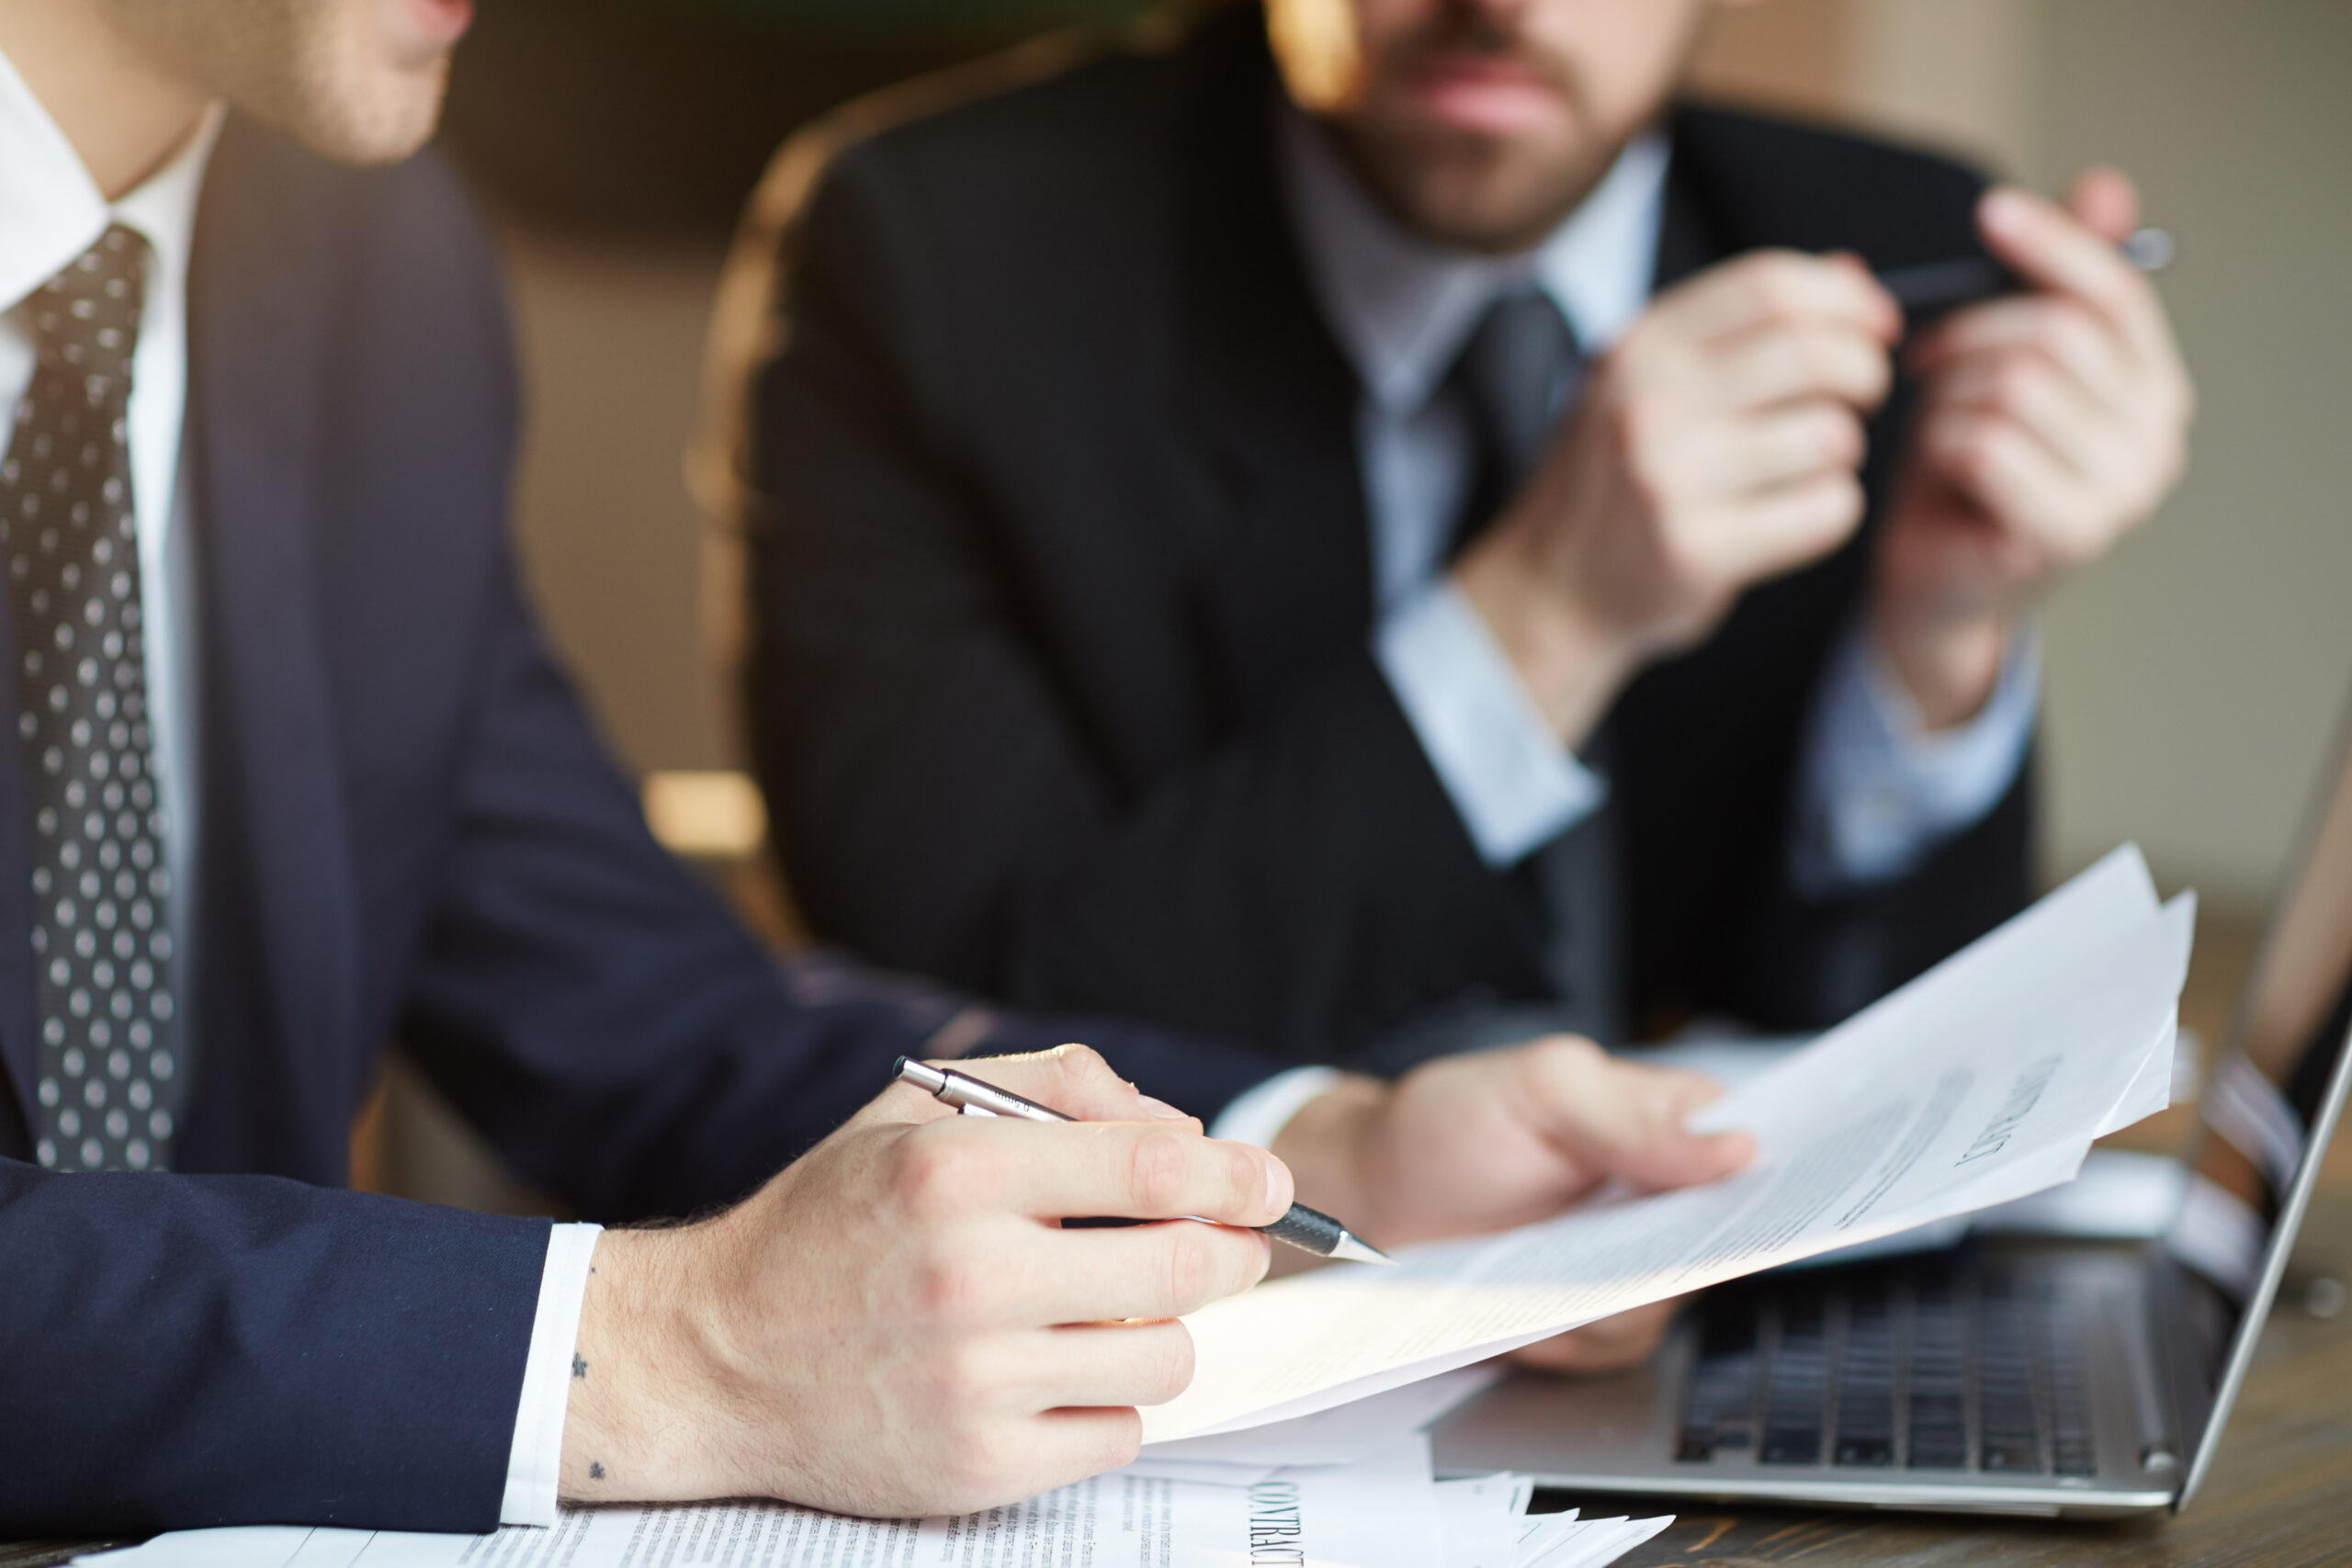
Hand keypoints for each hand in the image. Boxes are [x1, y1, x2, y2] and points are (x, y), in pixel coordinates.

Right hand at [557, 1045, 1291, 1516]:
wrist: (713, 1356)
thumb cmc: (829, 1223)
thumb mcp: (914, 1112)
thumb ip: (1054, 1084)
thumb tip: (1181, 1127)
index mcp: (957, 1170)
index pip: (1157, 1168)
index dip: (1239, 1173)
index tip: (1269, 1182)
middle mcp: (970, 1276)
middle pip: (1189, 1266)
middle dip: (1232, 1251)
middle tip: (1228, 1246)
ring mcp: (975, 1383)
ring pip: (1167, 1356)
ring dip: (1163, 1329)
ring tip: (1110, 1310)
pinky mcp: (977, 1469)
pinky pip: (1119, 1433)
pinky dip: (1107, 1401)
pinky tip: (1054, 1373)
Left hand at [1271, 1036, 1753, 1369]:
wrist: (1374, 1202)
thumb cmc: (1449, 1125)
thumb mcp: (1538, 1089)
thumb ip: (1632, 1114)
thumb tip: (1736, 1147)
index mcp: (1670, 1116)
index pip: (1764, 1145)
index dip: (1788, 1177)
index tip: (1783, 1205)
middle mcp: (1666, 1192)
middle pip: (1728, 1240)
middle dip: (1680, 1253)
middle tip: (1617, 1247)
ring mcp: (1634, 1260)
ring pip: (1671, 1301)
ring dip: (1605, 1296)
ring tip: (1539, 1268)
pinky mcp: (1596, 1318)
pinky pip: (1615, 1344)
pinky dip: (1567, 1334)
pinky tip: (1525, 1306)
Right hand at [1456, 251, 1899, 744]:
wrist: (1550, 588)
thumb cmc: (1617, 479)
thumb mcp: (1649, 381)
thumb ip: (1740, 327)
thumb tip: (1854, 276)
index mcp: (1640, 347)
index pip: (1770, 286)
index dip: (1847, 300)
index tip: (1876, 328)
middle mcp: (1648, 403)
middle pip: (1812, 353)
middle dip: (1864, 372)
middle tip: (1860, 398)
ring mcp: (1667, 478)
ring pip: (1828, 436)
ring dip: (1842, 452)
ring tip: (1807, 466)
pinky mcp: (1695, 549)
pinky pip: (1824, 511)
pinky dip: (1831, 512)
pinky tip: (1794, 516)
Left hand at [1876, 169, 2192, 726]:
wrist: (1935, 584)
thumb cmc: (1963, 469)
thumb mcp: (2000, 362)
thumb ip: (2048, 284)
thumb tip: (2106, 186)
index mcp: (2153, 386)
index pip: (2115, 293)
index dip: (2052, 245)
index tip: (1989, 212)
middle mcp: (2158, 437)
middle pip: (2056, 334)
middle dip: (1970, 335)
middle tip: (1922, 360)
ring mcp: (2122, 491)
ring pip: (2015, 386)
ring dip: (1947, 396)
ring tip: (1934, 425)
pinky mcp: (2070, 532)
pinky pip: (1986, 443)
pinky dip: (1941, 444)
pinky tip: (1937, 468)